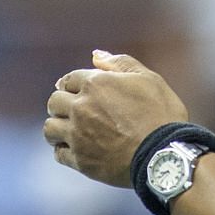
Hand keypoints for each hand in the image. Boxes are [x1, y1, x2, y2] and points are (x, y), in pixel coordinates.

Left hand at [44, 50, 188, 186]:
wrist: (164, 154)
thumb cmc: (161, 115)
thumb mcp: (148, 79)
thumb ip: (120, 63)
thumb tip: (96, 55)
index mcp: (95, 84)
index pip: (68, 80)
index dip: (73, 86)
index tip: (76, 93)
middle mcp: (80, 108)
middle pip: (54, 102)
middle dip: (61, 105)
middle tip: (73, 112)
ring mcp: (77, 135)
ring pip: (50, 128)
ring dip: (57, 127)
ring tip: (68, 131)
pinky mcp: (80, 160)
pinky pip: (59, 154)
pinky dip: (63, 151)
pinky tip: (74, 151)